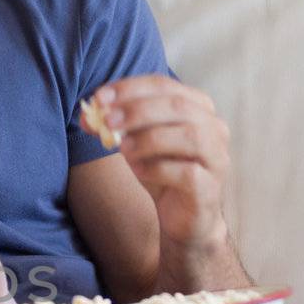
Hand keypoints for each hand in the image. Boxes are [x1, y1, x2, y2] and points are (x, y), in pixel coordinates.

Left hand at [84, 76, 230, 251]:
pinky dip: (158, 168)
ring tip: (122, 147)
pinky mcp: (210, 188)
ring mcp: (216, 157)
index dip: (130, 88)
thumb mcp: (134, 145)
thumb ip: (115, 128)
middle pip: (177, 106)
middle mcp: (213, 127)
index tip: (100, 97)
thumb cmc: (160, 173)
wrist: (182, 218)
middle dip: (138, 110)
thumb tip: (87, 116)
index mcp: (196, 107)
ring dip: (149, 138)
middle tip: (108, 120)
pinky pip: (187, 172)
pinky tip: (138, 171)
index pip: (163, 85)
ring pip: (189, 135)